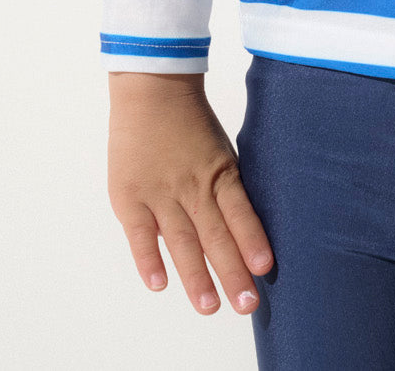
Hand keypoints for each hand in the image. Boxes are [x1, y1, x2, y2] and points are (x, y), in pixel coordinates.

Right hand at [107, 72, 273, 315]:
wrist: (153, 87)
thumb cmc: (192, 122)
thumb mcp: (222, 149)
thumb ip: (228, 187)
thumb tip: (246, 227)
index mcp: (220, 171)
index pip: (240, 213)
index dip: (252, 241)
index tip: (264, 269)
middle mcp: (192, 185)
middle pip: (215, 235)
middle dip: (232, 273)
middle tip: (246, 305)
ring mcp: (160, 192)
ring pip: (182, 241)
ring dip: (195, 276)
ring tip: (208, 307)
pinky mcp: (130, 196)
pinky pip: (140, 234)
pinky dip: (149, 259)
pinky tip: (159, 283)